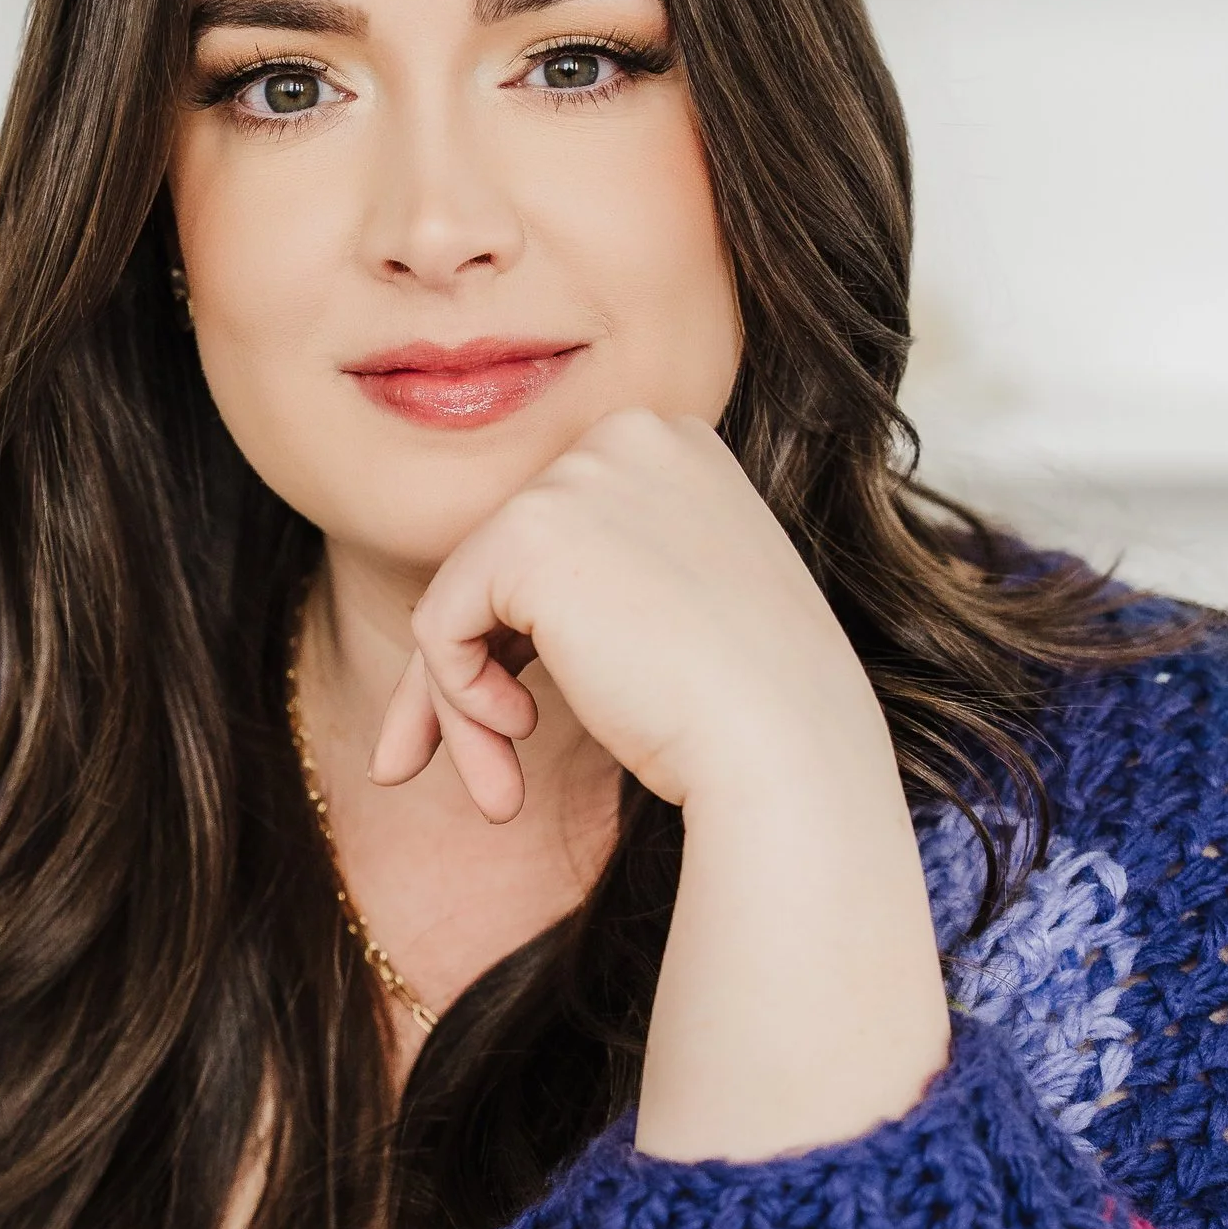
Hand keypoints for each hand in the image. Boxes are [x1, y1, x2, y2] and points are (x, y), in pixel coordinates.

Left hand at [370, 409, 882, 825]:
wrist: (787, 749)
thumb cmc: (753, 709)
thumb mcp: (676, 613)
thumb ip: (593, 589)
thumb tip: (485, 631)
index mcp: (675, 448)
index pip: (556, 539)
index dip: (530, 637)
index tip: (534, 717)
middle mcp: (626, 438)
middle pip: (501, 564)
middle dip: (479, 675)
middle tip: (495, 771)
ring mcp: (577, 477)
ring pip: (464, 597)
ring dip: (466, 704)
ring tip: (500, 790)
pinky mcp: (528, 534)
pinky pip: (440, 623)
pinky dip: (458, 696)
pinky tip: (520, 731)